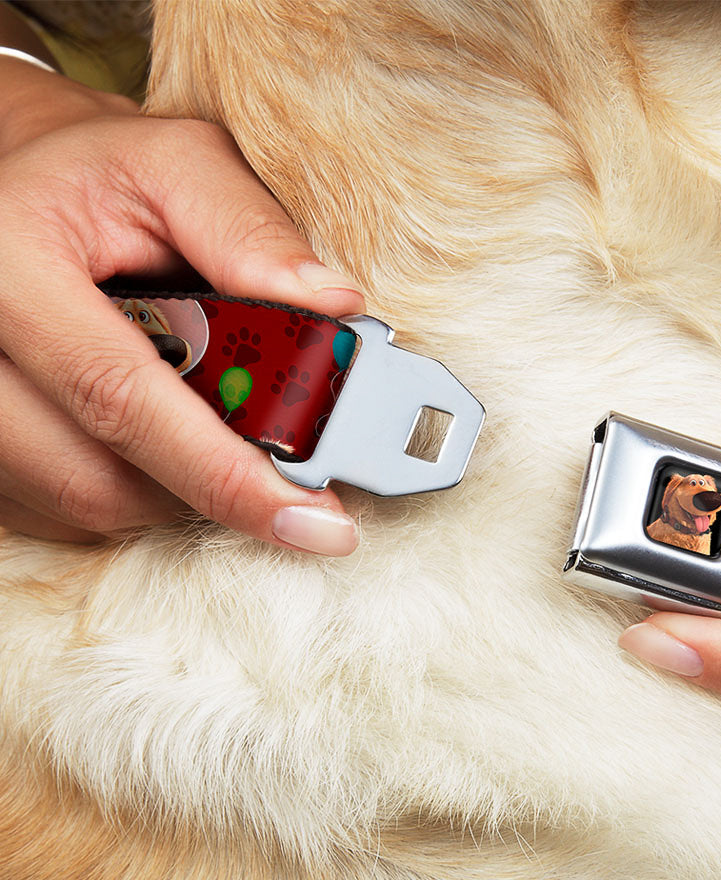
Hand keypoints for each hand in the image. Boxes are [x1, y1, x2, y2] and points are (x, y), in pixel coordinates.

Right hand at [0, 59, 363, 552]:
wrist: (19, 186)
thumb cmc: (101, 175)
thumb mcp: (177, 166)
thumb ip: (250, 231)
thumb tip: (336, 306)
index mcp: (10, 266)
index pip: (121, 397)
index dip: (225, 473)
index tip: (315, 521)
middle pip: (98, 478)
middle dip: (212, 487)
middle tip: (291, 480)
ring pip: (85, 503)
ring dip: (176, 487)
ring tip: (218, 430)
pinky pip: (63, 509)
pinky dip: (136, 489)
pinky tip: (164, 438)